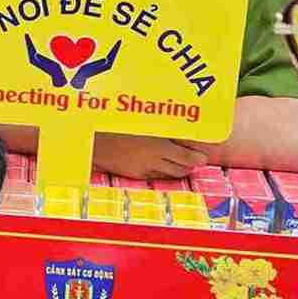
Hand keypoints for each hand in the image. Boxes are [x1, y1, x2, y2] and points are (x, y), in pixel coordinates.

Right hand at [91, 134, 208, 180]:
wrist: (94, 140)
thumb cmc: (118, 124)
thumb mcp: (146, 121)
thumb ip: (165, 124)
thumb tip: (185, 125)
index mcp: (158, 144)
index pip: (187, 158)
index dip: (198, 158)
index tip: (202, 157)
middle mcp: (153, 159)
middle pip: (181, 169)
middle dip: (190, 165)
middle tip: (195, 159)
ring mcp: (144, 169)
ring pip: (170, 175)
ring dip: (178, 170)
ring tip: (181, 163)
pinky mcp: (135, 174)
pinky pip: (155, 177)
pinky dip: (163, 172)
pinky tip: (162, 165)